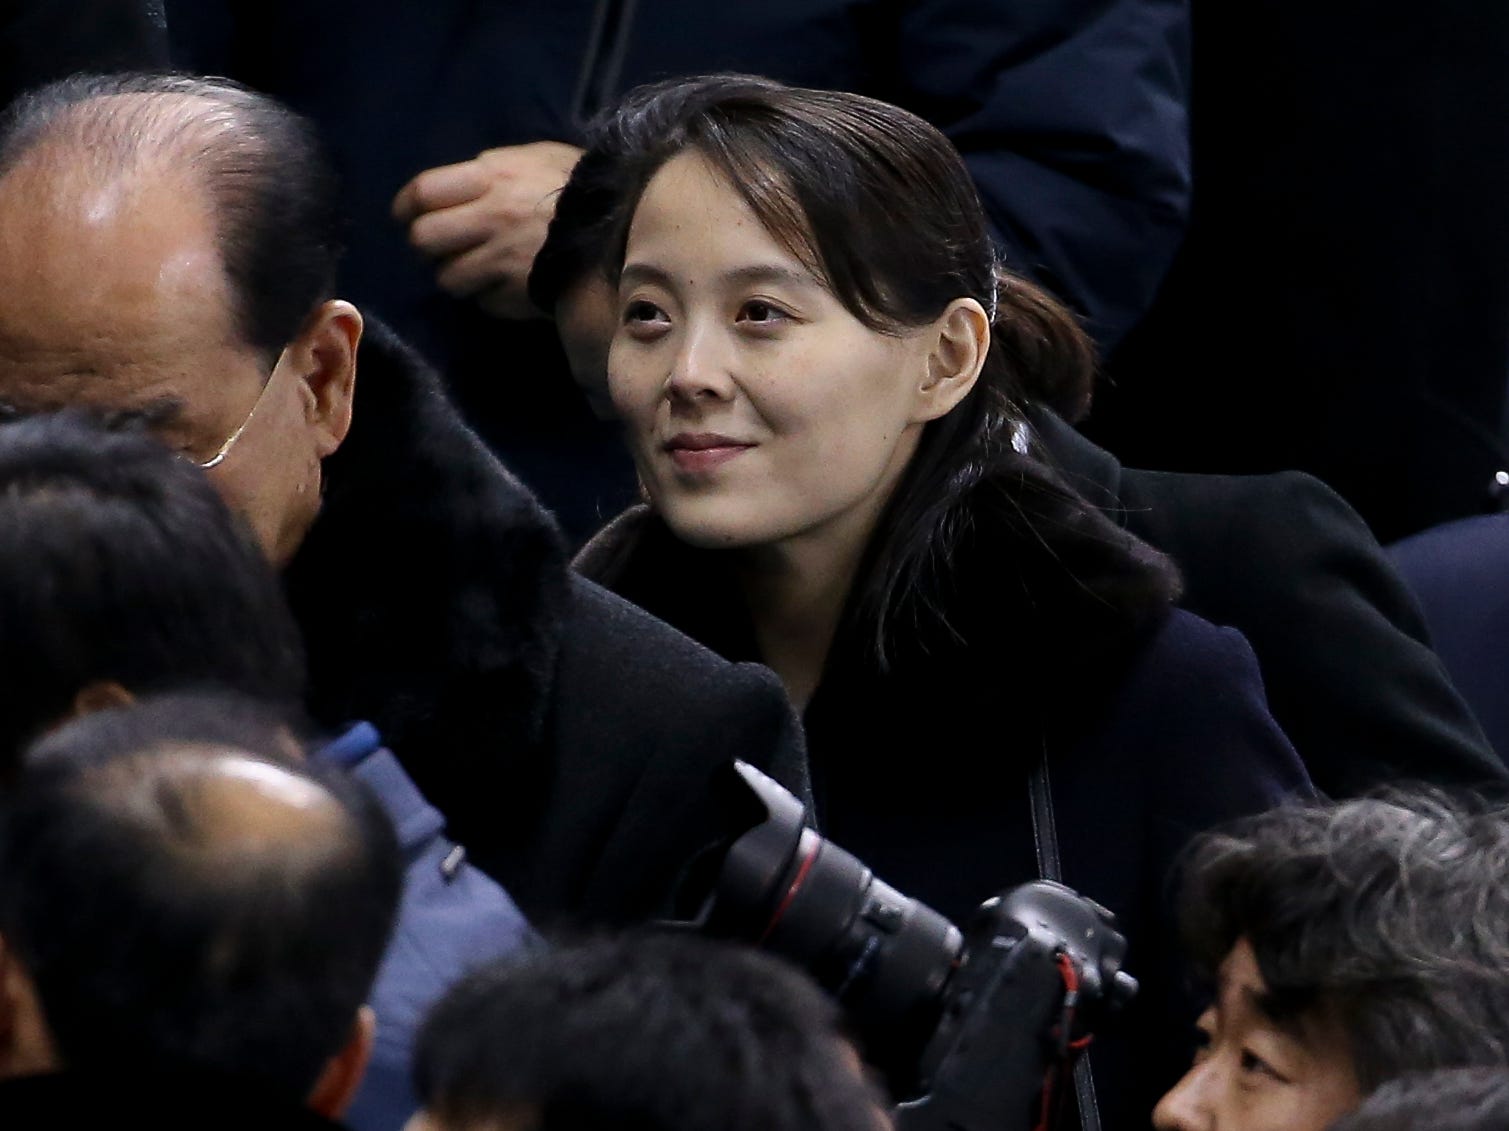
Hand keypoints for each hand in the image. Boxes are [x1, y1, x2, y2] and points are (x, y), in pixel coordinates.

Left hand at [393, 140, 583, 320]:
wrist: (624, 226)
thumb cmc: (579, 185)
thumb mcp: (536, 157)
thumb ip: (493, 170)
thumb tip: (457, 186)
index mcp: (491, 178)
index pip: (422, 193)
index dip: (406, 207)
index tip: (407, 215)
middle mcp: (490, 219)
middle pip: (424, 240)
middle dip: (428, 244)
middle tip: (443, 244)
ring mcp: (503, 261)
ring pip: (448, 278)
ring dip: (457, 274)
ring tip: (477, 267)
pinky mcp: (518, 294)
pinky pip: (483, 302)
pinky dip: (489, 296)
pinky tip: (507, 284)